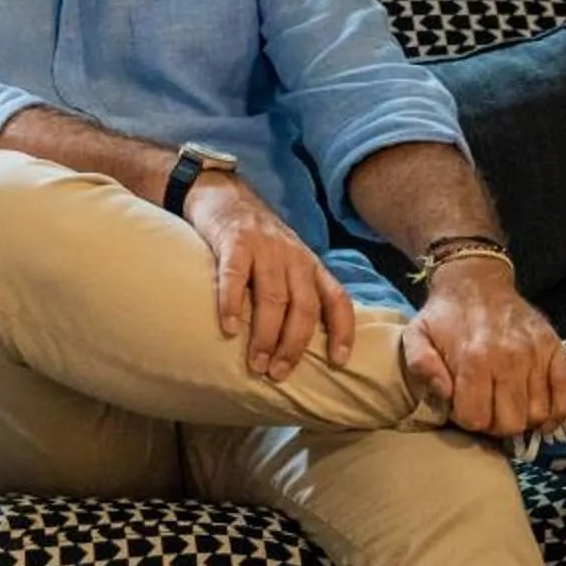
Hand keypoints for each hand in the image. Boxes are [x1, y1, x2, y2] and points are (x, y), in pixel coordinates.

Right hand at [182, 176, 356, 380]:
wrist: (223, 193)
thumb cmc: (256, 238)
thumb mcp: (286, 260)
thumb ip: (296, 290)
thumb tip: (300, 341)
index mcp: (310, 265)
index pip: (337, 299)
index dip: (342, 331)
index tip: (338, 362)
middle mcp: (293, 256)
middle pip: (304, 307)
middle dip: (293, 345)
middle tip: (278, 373)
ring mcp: (264, 248)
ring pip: (273, 297)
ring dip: (266, 335)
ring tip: (256, 363)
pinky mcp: (234, 241)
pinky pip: (235, 276)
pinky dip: (232, 304)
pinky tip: (228, 328)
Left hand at [401, 258, 565, 439]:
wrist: (476, 282)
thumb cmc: (445, 316)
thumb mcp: (417, 335)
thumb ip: (421, 365)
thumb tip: (445, 393)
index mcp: (474, 358)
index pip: (477, 418)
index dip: (467, 419)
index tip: (464, 407)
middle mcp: (510, 358)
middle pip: (510, 422)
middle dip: (495, 424)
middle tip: (487, 409)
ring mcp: (536, 354)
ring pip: (538, 414)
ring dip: (523, 419)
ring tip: (509, 406)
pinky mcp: (556, 349)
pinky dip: (558, 413)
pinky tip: (542, 415)